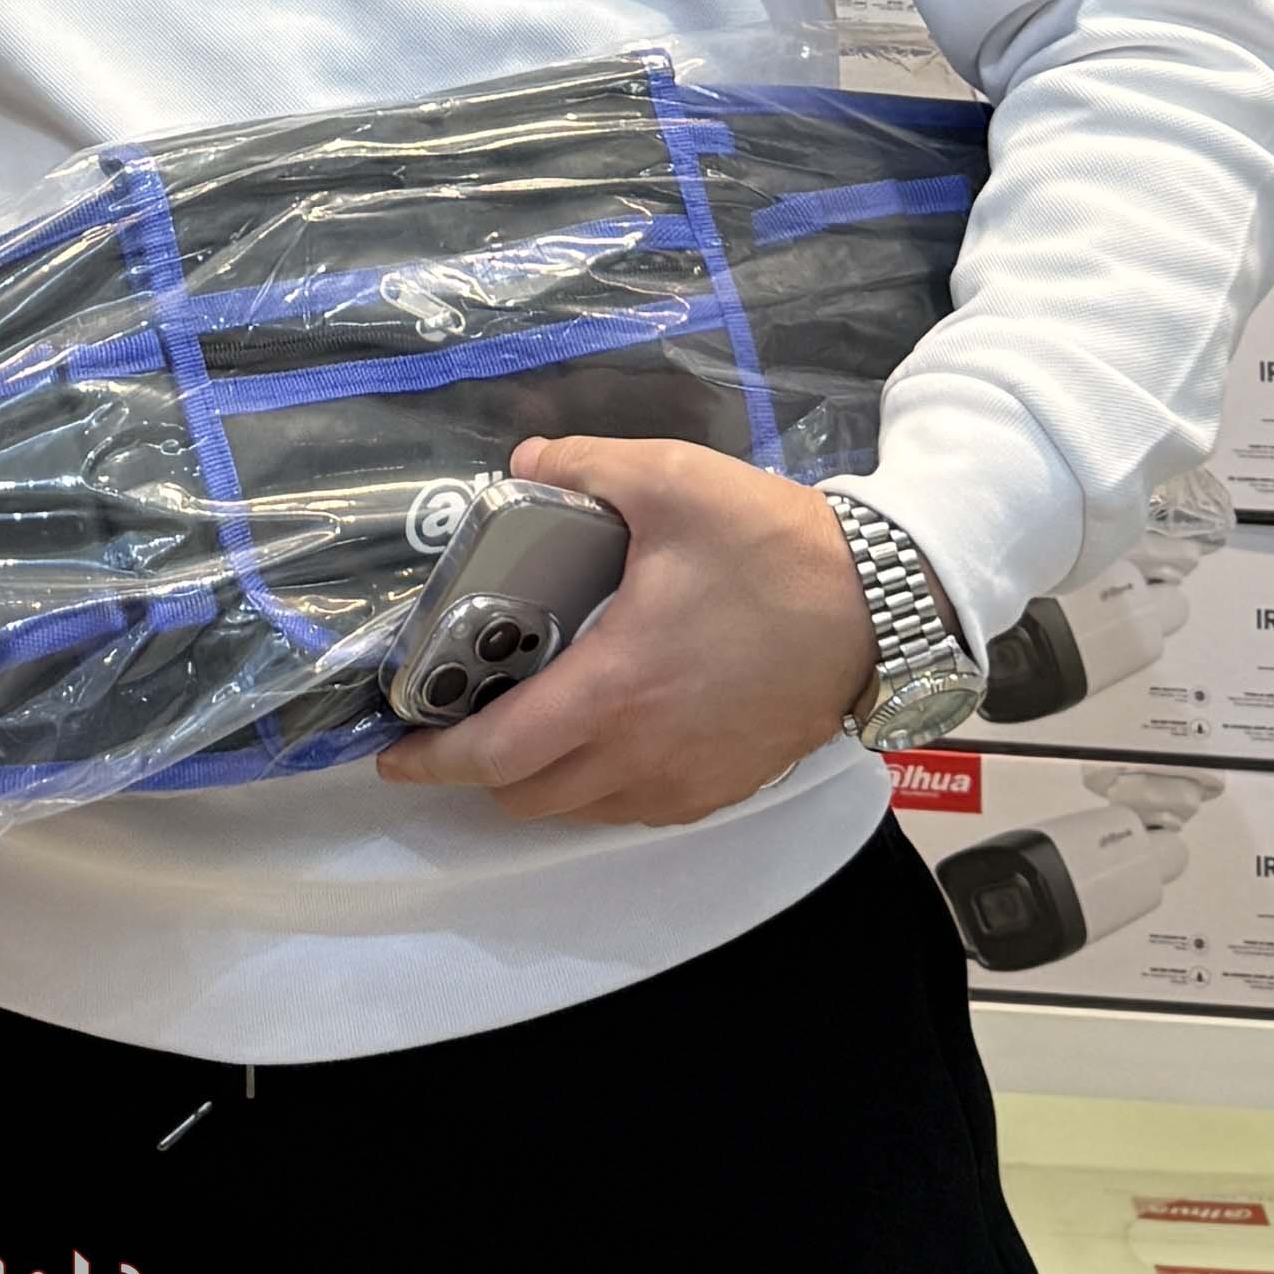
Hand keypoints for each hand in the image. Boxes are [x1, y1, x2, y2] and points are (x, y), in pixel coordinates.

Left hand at [374, 438, 879, 829]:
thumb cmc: (771, 547)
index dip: (434, 760)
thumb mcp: (667, 481)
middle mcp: (642, 755)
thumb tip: (521, 465)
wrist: (880, 607)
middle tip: (462, 714)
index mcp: (614, 689)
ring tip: (529, 714)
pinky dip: (597, 784)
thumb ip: (580, 468)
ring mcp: (686, 782)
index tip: (393, 753)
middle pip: (527, 795)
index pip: (498, 752)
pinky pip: (634, 807)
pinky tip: (604, 726)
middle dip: (480, 768)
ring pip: (580, 808)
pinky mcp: (722, 789)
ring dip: (540, 778)